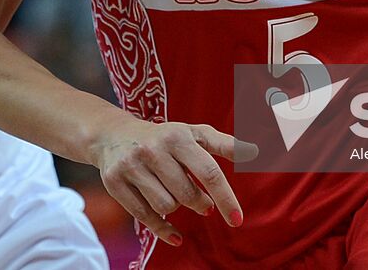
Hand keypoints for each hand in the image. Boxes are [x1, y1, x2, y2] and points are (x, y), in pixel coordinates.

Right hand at [92, 116, 254, 245]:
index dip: (225, 197)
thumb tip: (255, 151)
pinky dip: (163, 229)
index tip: (237, 220)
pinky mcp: (115, 182)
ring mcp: (132, 166)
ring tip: (175, 196)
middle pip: (186, 194)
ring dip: (177, 208)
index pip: (208, 171)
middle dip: (200, 204)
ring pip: (166, 206)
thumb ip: (224, 143)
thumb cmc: (164, 136)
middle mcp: (153, 149)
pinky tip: (175, 234)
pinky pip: (144, 217)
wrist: (113, 134)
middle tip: (203, 204)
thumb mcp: (193, 133)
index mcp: (177, 136)